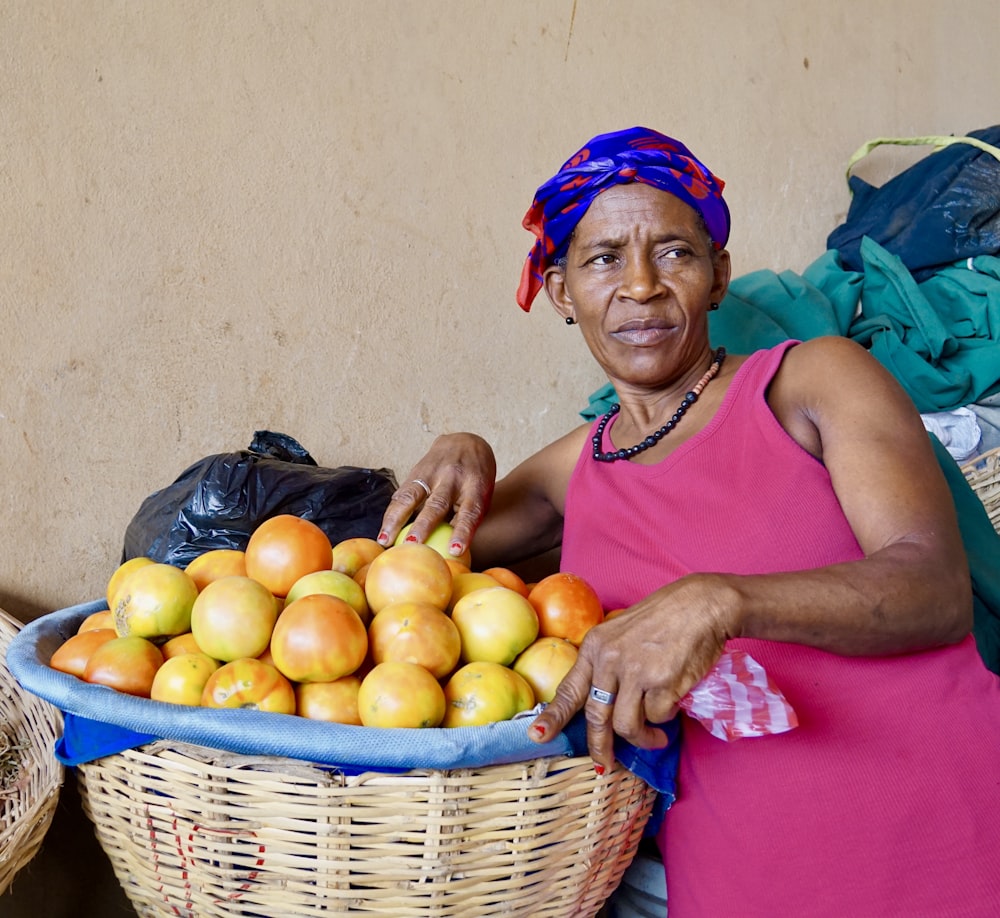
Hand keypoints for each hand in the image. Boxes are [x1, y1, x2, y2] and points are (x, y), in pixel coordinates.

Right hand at [377, 434, 496, 555]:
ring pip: (411, 496)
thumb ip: (466, 520)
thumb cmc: (475, 481)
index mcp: (475, 487)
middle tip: (412, 545)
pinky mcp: (417, 470)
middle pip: (437, 504)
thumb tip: (451, 553)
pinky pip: (402, 492)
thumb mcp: (480, 497)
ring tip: (384, 539)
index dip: (462, 532)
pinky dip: (392, 512)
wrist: (466, 443)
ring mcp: (433, 472)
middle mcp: (453, 478)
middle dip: (423, 526)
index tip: (454, 551)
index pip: (469, 512)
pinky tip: (384, 529)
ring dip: (396, 519)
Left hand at [528, 574, 733, 768]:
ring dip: (642, 739)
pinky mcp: (662, 682)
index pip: (569, 688)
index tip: (538, 736)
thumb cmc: (663, 618)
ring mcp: (635, 671)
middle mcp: (610, 660)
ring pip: (627, 725)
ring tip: (656, 738)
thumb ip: (607, 662)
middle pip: (597, 717)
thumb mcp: (621, 632)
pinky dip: (665, 718)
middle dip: (600, 747)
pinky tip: (673, 704)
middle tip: (605, 764)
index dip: (553, 717)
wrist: (700, 605)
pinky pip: (657, 716)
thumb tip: (603, 701)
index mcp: (596, 646)